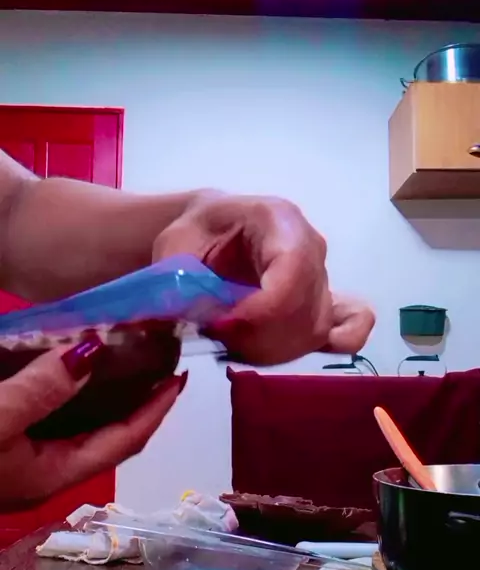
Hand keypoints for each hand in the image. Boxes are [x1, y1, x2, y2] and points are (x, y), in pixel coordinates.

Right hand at [0, 342, 186, 507]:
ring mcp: (26, 467)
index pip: (125, 440)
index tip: (180, 377)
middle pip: (110, 439)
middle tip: (158, 363)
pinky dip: (71, 399)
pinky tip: (66, 375)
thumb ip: (41, 390)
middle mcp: (48, 475)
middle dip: (139, 404)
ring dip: (105, 400)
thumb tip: (92, 353)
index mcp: (56, 474)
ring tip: (120, 362)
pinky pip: (55, 424)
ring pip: (81, 432)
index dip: (156, 409)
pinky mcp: (6, 453)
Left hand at [153, 192, 374, 364]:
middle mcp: (312, 247)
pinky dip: (331, 344)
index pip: (291, 271)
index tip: (221, 327)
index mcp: (279, 220)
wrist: (214, 231)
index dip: (261, 312)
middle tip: (217, 335)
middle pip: (306, 308)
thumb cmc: (196, 234)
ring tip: (233, 339)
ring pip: (315, 329)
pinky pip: (353, 326)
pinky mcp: (329, 303)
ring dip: (271, 349)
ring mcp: (324, 277)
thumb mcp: (175, 246)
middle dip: (259, 336)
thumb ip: (179, 281)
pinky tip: (291, 348)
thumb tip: (183, 321)